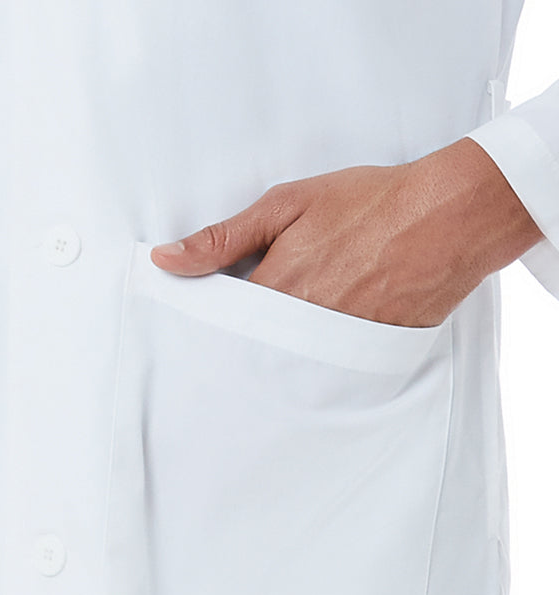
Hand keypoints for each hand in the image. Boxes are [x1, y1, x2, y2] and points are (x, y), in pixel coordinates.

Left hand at [150, 137, 544, 327]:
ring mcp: (336, 347)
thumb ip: (223, 239)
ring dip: (278, 352)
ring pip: (287, 363)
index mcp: (275, 291)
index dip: (211, 321)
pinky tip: (324, 335)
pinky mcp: (367, 356)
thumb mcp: (286, 205)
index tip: (203, 322)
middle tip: (248, 329)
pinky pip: (327, 370)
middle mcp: (302, 328)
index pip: (221, 324)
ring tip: (289, 331)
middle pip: (252, 351)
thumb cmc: (369, 204)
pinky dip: (317, 358)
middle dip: (243, 342)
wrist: (450, 217)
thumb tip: (165, 259)